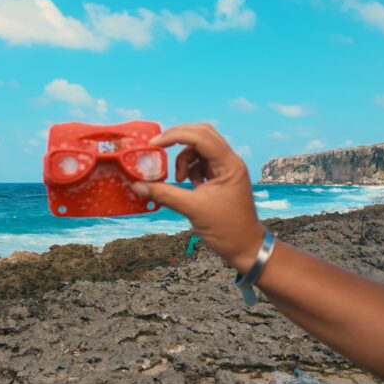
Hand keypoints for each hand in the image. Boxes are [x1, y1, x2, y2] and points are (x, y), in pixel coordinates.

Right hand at [130, 123, 265, 272]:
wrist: (245, 248)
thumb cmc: (226, 229)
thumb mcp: (192, 209)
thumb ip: (165, 194)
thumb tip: (138, 185)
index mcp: (229, 164)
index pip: (201, 137)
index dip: (176, 136)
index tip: (154, 144)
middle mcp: (230, 162)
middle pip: (202, 136)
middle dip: (179, 139)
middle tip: (158, 148)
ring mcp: (226, 169)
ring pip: (200, 150)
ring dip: (184, 159)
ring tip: (179, 180)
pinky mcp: (221, 178)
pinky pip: (201, 164)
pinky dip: (190, 170)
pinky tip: (189, 186)